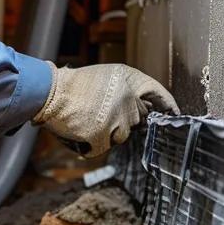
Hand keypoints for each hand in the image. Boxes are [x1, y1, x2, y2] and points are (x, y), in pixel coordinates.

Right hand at [33, 62, 178, 157]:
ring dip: (106, 132)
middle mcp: (128, 98)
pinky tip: (81, 131)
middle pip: (137, 119)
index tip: (174, 114)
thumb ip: (125, 90)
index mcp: (129, 78)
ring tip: (87, 120)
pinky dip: (92, 143)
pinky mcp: (105, 135)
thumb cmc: (71, 86)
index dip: (166, 104)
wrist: (49, 94)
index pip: (156, 92)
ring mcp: (118, 118)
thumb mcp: (104, 77)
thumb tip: (143, 110)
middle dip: (123, 121)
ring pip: (121, 135)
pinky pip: (103, 146)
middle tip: (101, 114)